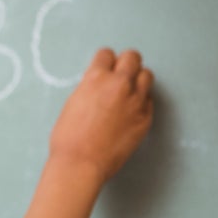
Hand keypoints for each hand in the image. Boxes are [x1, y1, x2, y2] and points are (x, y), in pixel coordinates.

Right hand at [49, 49, 153, 183]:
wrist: (81, 164)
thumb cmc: (69, 139)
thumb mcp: (73, 103)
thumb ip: (90, 88)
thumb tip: (100, 84)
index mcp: (96, 78)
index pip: (107, 54)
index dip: (105, 61)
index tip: (105, 68)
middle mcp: (119, 84)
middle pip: (132, 57)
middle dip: (125, 63)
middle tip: (120, 75)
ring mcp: (136, 101)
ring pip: (147, 75)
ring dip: (137, 80)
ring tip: (128, 92)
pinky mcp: (145, 118)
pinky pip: (148, 100)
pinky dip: (141, 102)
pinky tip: (129, 112)